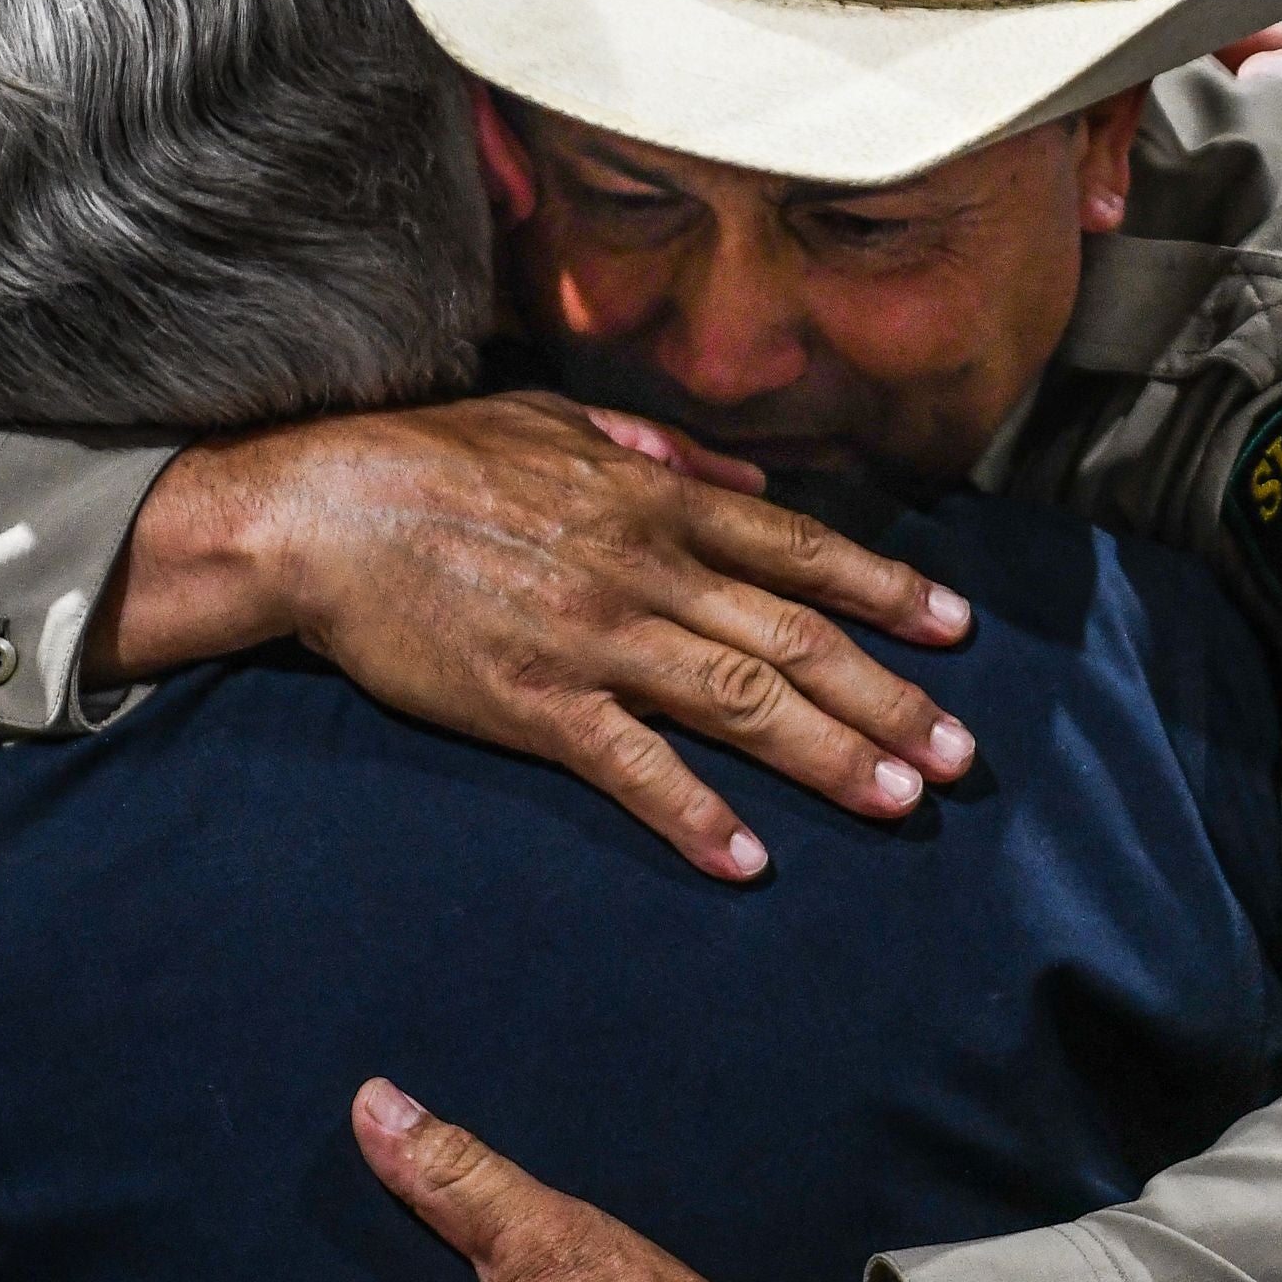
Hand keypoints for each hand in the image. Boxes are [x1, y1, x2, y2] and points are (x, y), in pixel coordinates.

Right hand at [101, 391, 978, 883]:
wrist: (320, 510)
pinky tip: (749, 858)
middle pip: (793, 637)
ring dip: (827, 754)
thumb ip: (660, 452)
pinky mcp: (532, 703)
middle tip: (961, 753)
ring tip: (899, 800)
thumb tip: (743, 479)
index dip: (886, 591)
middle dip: (888, 697)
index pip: (798, 550)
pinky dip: (695, 814)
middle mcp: (643, 569)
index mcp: (654, 499)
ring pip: (738, 701)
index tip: (956, 629)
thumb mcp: (557, 422)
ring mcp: (592, 640)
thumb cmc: (431, 457)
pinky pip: (631, 767)